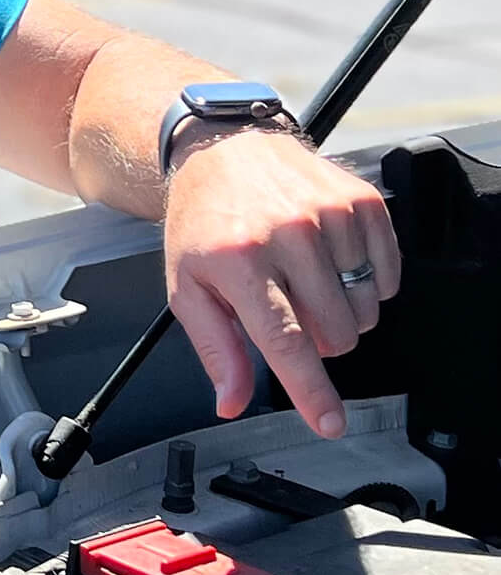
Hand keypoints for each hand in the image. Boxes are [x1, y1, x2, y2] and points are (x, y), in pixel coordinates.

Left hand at [162, 130, 399, 436]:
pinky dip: (364, 283)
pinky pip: (386, 276)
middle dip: (316, 339)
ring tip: (302, 279)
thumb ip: (216, 348)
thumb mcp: (189, 285)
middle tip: (285, 306)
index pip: (285, 341)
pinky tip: (330, 262)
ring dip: (339, 311)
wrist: (222, 151)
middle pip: (335, 333)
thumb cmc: (204, 222)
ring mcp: (330, 214)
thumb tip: (232, 401)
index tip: (329, 423)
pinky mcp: (361, 201)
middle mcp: (288, 234)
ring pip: (364, 310)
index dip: (310, 390)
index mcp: (239, 260)